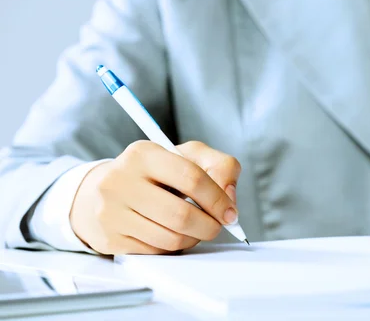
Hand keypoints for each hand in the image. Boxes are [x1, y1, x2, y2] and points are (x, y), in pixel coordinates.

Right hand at [70, 141, 240, 254]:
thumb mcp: (187, 156)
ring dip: (193, 238)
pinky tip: (173, 234)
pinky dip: (173, 247)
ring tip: (196, 229)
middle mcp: (121, 180)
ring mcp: (111, 211)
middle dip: (209, 226)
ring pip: (170, 238)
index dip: (218, 199)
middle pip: (181, 215)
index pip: (192, 178)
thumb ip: (219, 166)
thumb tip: (229, 198)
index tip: (229, 212)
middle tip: (216, 226)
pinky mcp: (110, 238)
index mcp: (143, 154)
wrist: (104, 190)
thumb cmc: (154, 172)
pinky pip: (156, 252)